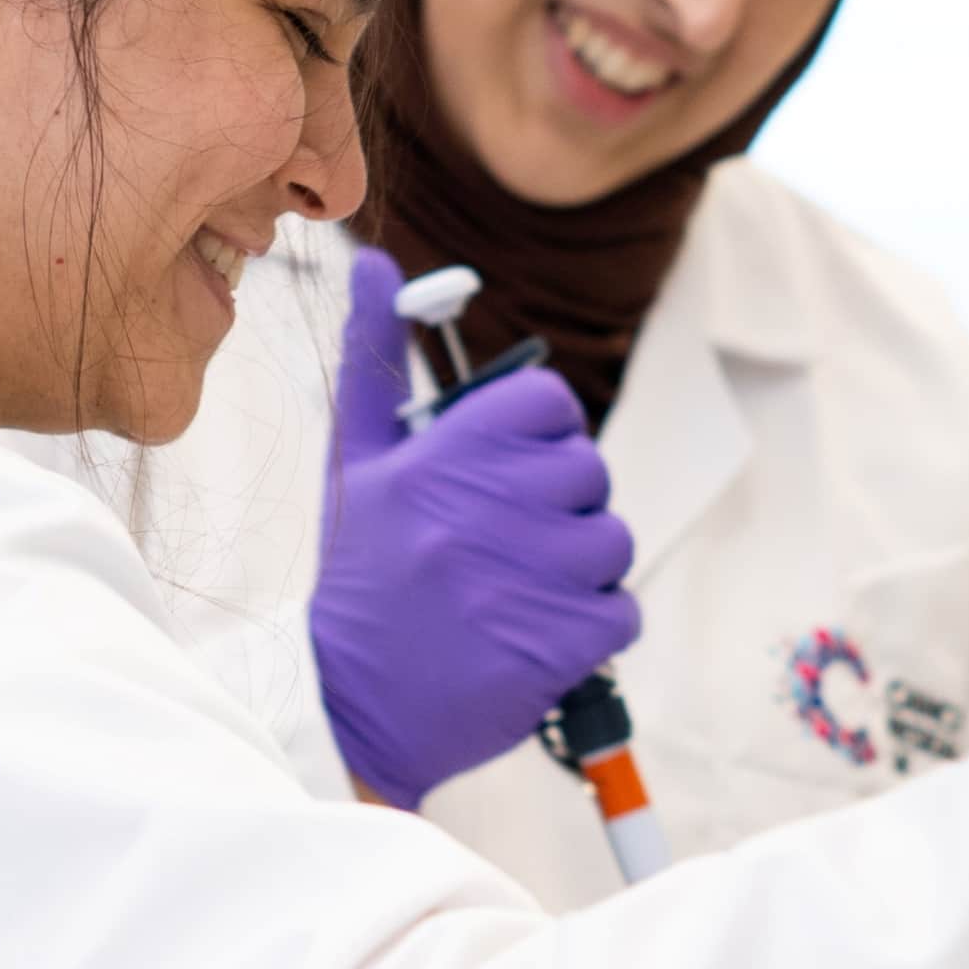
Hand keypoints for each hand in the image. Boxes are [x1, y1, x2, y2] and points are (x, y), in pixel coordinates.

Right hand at [314, 248, 642, 808]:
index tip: (507, 476)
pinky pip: (621, 611)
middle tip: (505, 546)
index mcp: (446, 454)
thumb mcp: (354, 461)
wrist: (347, 706)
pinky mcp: (561, 643)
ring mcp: (531, 575)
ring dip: (579, 571)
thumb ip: (374, 358)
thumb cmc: (360, 579)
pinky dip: (591, 629)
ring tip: (516, 594)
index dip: (540, 438)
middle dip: (559, 508)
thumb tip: (378, 262)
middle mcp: (491, 506)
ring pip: (612, 541)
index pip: (549, 403)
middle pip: (588, 471)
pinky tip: (533, 635)